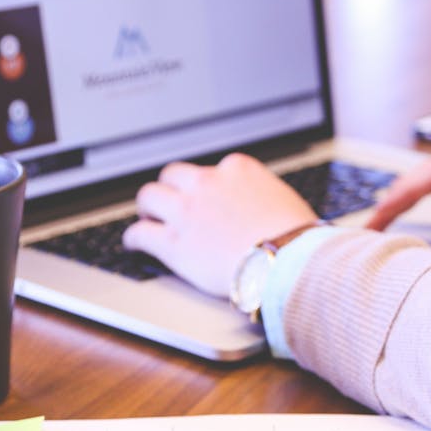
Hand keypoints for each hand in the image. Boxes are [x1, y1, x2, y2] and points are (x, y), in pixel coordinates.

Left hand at [123, 153, 317, 296]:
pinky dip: (134, 238)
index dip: (205, 185)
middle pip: (173, 175)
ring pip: (150, 196)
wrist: (287, 261)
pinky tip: (134, 243)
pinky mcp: (174, 243)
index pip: (212, 169)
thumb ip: (263, 196)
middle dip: (170, 188)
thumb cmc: (296, 238)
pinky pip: (140, 233)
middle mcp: (207, 183)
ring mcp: (187, 212)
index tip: (205, 195)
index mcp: (237, 169)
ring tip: (147, 217)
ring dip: (148, 207)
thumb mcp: (284, 200)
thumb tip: (265, 208)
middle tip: (169, 201)